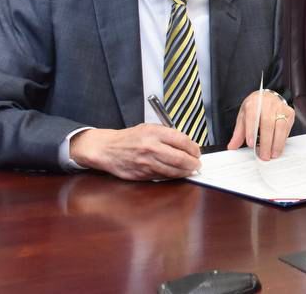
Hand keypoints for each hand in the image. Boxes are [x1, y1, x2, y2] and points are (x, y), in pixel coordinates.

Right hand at [69, 124, 200, 180]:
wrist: (107, 149)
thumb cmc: (130, 138)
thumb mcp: (150, 128)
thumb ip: (168, 135)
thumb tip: (188, 145)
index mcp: (155, 133)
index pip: (182, 141)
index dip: (194, 149)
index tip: (197, 152)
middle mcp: (151, 148)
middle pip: (180, 158)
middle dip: (193, 163)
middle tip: (197, 164)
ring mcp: (146, 163)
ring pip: (172, 171)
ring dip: (185, 172)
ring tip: (190, 170)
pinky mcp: (142, 174)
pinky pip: (162, 177)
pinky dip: (172, 176)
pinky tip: (177, 174)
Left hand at [227, 90, 294, 160]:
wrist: (267, 97)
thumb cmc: (255, 108)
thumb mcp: (243, 117)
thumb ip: (238, 133)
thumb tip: (232, 146)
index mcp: (254, 103)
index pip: (252, 116)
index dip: (251, 131)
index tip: (251, 144)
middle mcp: (268, 103)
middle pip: (268, 123)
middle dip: (266, 142)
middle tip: (264, 156)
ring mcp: (280, 107)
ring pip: (280, 126)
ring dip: (277, 143)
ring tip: (272, 155)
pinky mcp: (289, 112)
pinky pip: (287, 128)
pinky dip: (283, 140)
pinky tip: (279, 147)